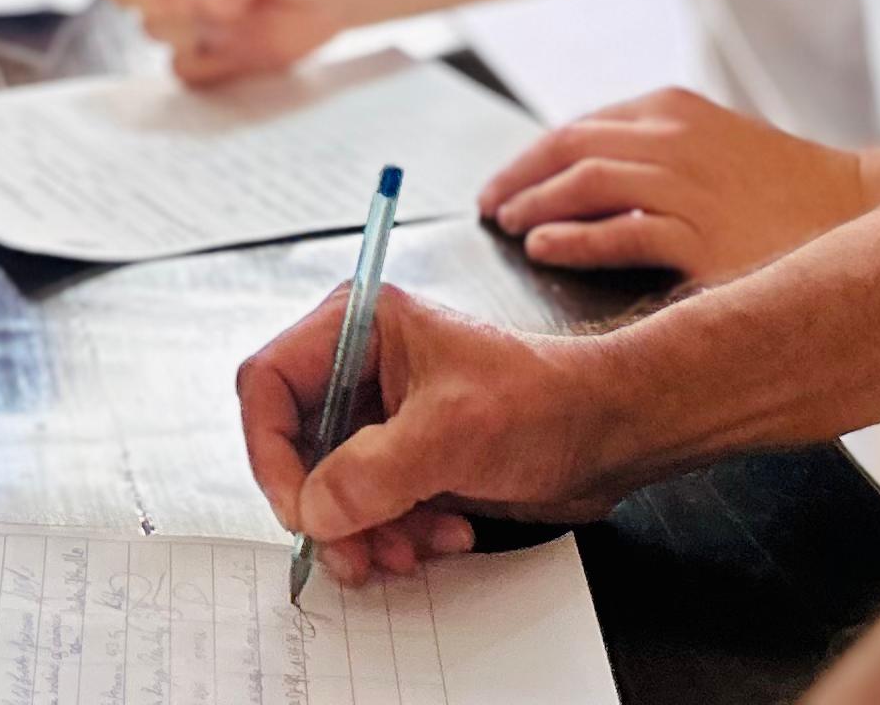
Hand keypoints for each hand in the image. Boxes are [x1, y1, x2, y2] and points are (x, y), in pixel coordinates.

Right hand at [236, 286, 616, 584]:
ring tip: (412, 550)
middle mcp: (360, 367)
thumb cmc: (542, 401)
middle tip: (353, 553)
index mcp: (357, 326)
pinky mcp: (406, 457)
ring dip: (365, 530)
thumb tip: (313, 511)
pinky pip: (368, 507)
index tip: (300, 509)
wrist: (609, 434)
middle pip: (296, 445)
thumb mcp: (452, 433)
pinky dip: (396, 533)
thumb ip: (374, 472)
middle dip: (327, 507)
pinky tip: (445, 533)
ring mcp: (382, 416)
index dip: (272, 451)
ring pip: (330, 486)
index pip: (269, 383)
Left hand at [477, 86, 872, 284]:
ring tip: (509, 227)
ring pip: (584, 183)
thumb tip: (573, 173)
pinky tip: (544, 248)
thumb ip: (650, 148)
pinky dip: (574, 239)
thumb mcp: (710, 143)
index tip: (503, 185)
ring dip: (535, 204)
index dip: (529, 157)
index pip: (576, 127)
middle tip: (489, 209)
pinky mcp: (703, 237)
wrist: (862, 213)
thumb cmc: (781, 189)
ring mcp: (687, 185)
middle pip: (567, 148)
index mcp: (669, 109)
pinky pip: (620, 232)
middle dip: (518, 178)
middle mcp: (672, 138)